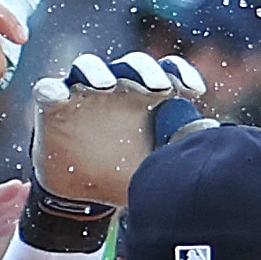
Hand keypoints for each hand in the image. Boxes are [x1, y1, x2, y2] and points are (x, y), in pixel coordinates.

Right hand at [26, 51, 210, 204]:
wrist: (82, 195)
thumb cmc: (123, 172)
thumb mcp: (154, 164)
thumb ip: (180, 144)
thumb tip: (212, 128)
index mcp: (146, 96)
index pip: (166, 71)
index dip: (181, 73)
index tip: (196, 91)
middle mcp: (117, 87)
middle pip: (130, 64)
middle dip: (144, 70)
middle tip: (157, 88)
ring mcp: (82, 93)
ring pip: (87, 66)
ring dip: (96, 70)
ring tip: (104, 84)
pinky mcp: (53, 106)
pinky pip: (48, 89)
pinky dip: (51, 89)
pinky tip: (58, 96)